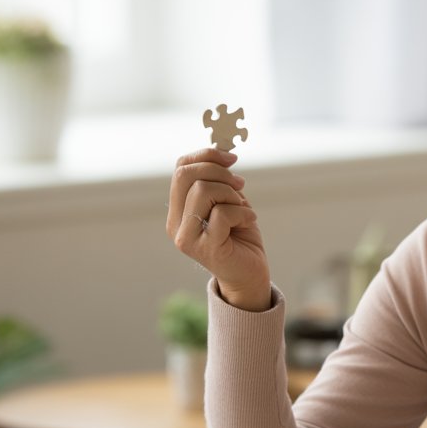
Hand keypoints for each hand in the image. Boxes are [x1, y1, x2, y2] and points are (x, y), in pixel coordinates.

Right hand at [167, 148, 271, 310]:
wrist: (250, 274)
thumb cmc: (240, 237)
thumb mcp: (228, 201)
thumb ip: (220, 181)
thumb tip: (223, 153)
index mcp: (178, 210)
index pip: (180, 169)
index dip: (206, 156)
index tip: (231, 159)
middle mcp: (176, 224)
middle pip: (187, 175)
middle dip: (219, 172)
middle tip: (240, 185)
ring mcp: (188, 237)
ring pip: (203, 191)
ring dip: (232, 194)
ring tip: (243, 209)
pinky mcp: (206, 248)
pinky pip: (223, 213)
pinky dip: (243, 212)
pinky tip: (248, 221)